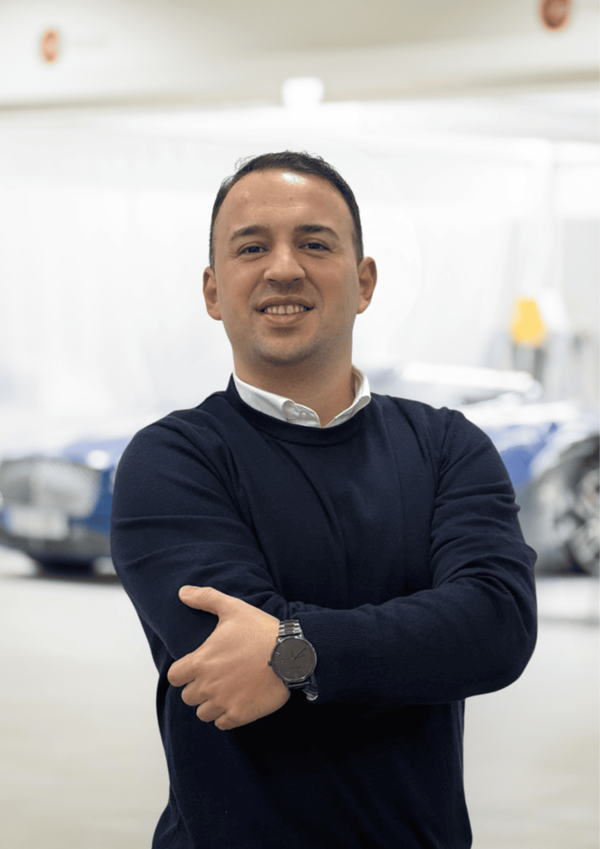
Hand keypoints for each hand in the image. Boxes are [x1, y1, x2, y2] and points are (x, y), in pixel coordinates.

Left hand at [167, 586, 289, 730]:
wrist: (291, 653)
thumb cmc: (261, 630)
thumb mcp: (232, 608)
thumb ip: (205, 599)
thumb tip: (182, 592)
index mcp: (200, 662)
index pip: (174, 677)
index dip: (183, 673)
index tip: (197, 667)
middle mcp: (207, 685)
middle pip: (188, 697)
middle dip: (198, 688)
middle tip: (216, 677)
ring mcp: (224, 702)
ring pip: (203, 713)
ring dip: (211, 704)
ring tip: (226, 691)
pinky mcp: (240, 715)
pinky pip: (221, 724)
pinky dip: (226, 716)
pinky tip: (237, 702)